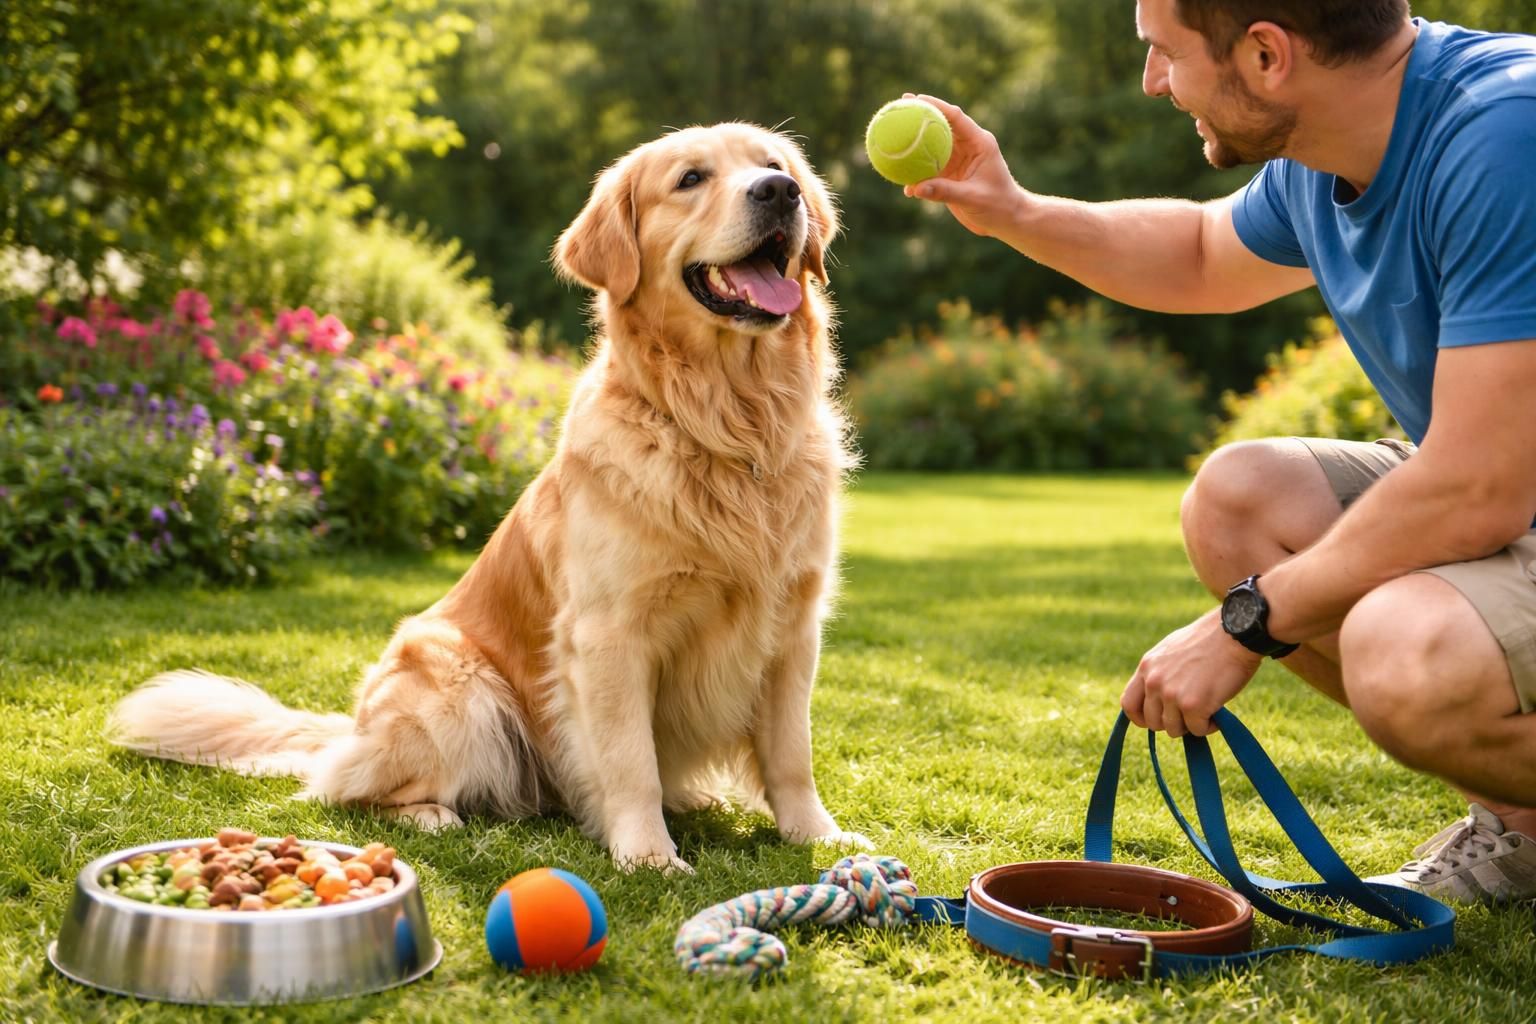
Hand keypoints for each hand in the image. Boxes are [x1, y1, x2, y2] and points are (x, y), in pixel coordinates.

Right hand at [900, 94, 1026, 238]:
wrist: (1006, 220)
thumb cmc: (998, 205)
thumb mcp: (973, 198)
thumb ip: (945, 192)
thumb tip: (915, 188)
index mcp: (979, 142)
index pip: (956, 117)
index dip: (936, 105)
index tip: (916, 99)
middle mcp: (967, 147)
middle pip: (941, 125)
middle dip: (920, 114)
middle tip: (899, 104)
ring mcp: (957, 160)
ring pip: (931, 145)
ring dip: (914, 141)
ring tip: (891, 132)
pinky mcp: (949, 175)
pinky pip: (928, 168)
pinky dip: (914, 170)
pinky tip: (897, 174)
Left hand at [1121, 608, 1263, 736]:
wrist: (1235, 633)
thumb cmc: (1210, 640)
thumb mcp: (1171, 650)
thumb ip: (1160, 672)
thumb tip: (1157, 697)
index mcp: (1147, 667)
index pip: (1128, 704)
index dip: (1141, 718)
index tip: (1156, 721)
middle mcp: (1154, 681)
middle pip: (1152, 722)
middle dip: (1172, 722)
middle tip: (1192, 711)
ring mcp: (1171, 694)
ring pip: (1174, 730)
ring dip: (1192, 724)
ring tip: (1207, 706)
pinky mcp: (1193, 706)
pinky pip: (1198, 730)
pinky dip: (1210, 725)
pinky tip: (1218, 707)